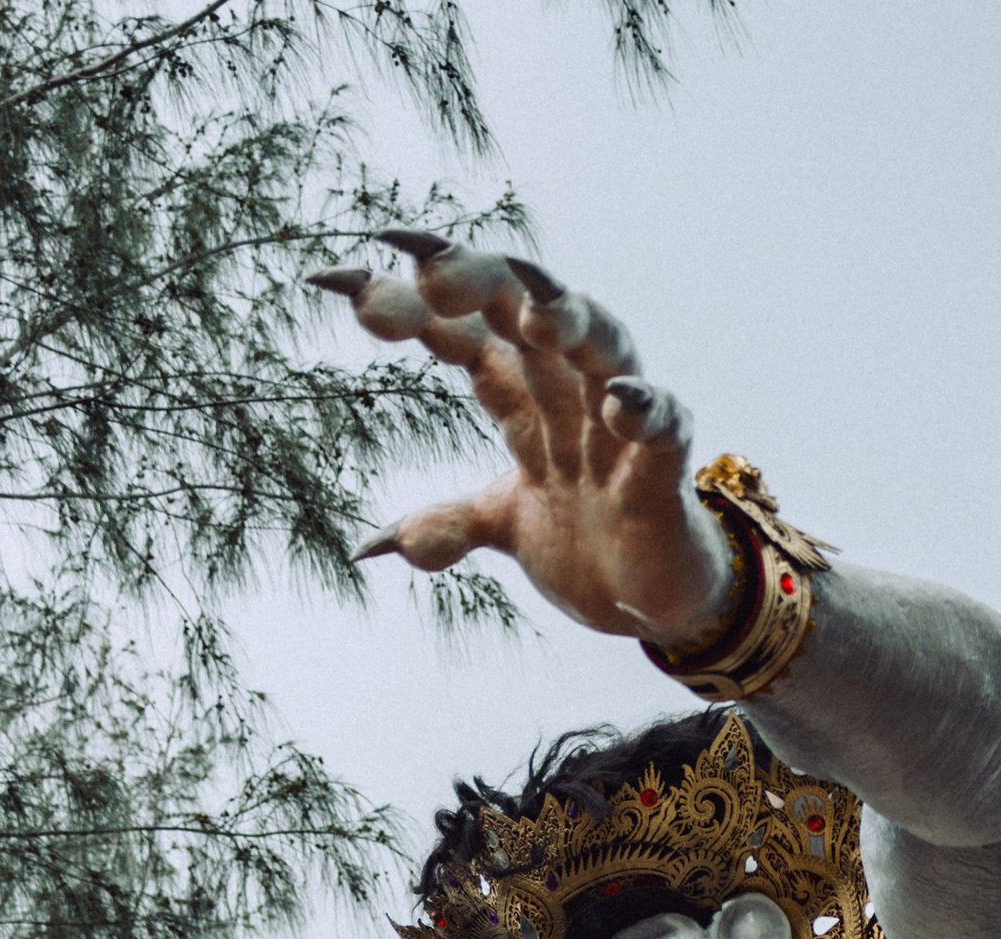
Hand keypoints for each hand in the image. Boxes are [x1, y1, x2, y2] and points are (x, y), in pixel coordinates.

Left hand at [317, 242, 740, 647]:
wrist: (657, 604)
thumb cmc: (589, 544)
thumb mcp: (506, 527)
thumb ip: (447, 524)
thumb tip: (369, 547)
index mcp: (524, 398)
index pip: (461, 333)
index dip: (405, 304)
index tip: (336, 284)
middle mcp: (567, 391)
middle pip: (520, 309)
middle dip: (475, 282)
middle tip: (424, 272)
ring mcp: (618, 423)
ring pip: (598, 344)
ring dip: (568, 320)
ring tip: (534, 313)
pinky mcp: (664, 466)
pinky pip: (663, 425)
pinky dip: (645, 409)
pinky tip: (619, 402)